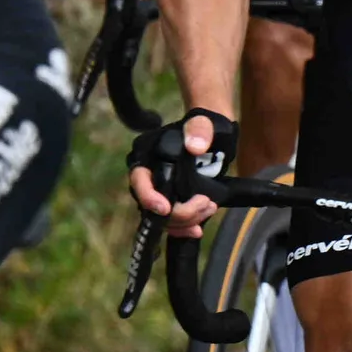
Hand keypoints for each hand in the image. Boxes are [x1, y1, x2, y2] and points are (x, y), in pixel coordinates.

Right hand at [125, 110, 235, 233]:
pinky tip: (198, 228)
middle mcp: (149, 177)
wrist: (213, 136)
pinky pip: (173, 222)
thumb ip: (199, 129)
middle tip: (205, 203)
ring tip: (210, 207)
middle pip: (151, 207)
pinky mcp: (174, 200)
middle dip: (178, 213)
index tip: (166, 208)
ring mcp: (161, 190)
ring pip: (163, 218)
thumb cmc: (203, 126)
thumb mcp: (203, 123)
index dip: (148, 197)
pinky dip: (185, 227)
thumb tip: (195, 146)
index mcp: (147, 156)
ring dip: (186, 220)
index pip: (138, 180)